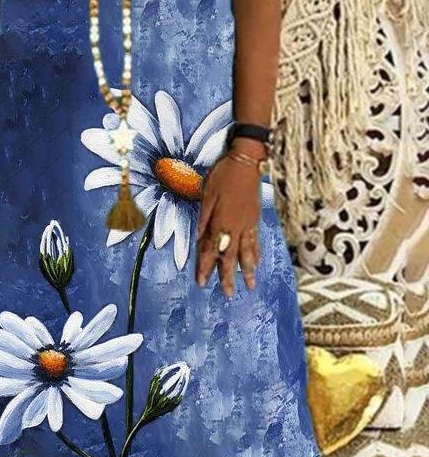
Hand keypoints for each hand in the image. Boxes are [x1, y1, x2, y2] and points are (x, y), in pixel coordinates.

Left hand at [196, 152, 261, 295]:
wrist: (247, 162)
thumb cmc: (223, 175)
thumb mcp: (206, 194)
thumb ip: (203, 218)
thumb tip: (199, 238)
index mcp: (220, 221)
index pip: (211, 249)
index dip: (206, 267)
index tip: (202, 282)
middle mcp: (235, 227)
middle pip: (230, 256)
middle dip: (228, 276)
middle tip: (228, 294)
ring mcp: (248, 224)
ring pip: (247, 252)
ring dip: (247, 271)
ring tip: (249, 286)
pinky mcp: (255, 219)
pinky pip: (256, 241)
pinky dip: (256, 254)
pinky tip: (256, 264)